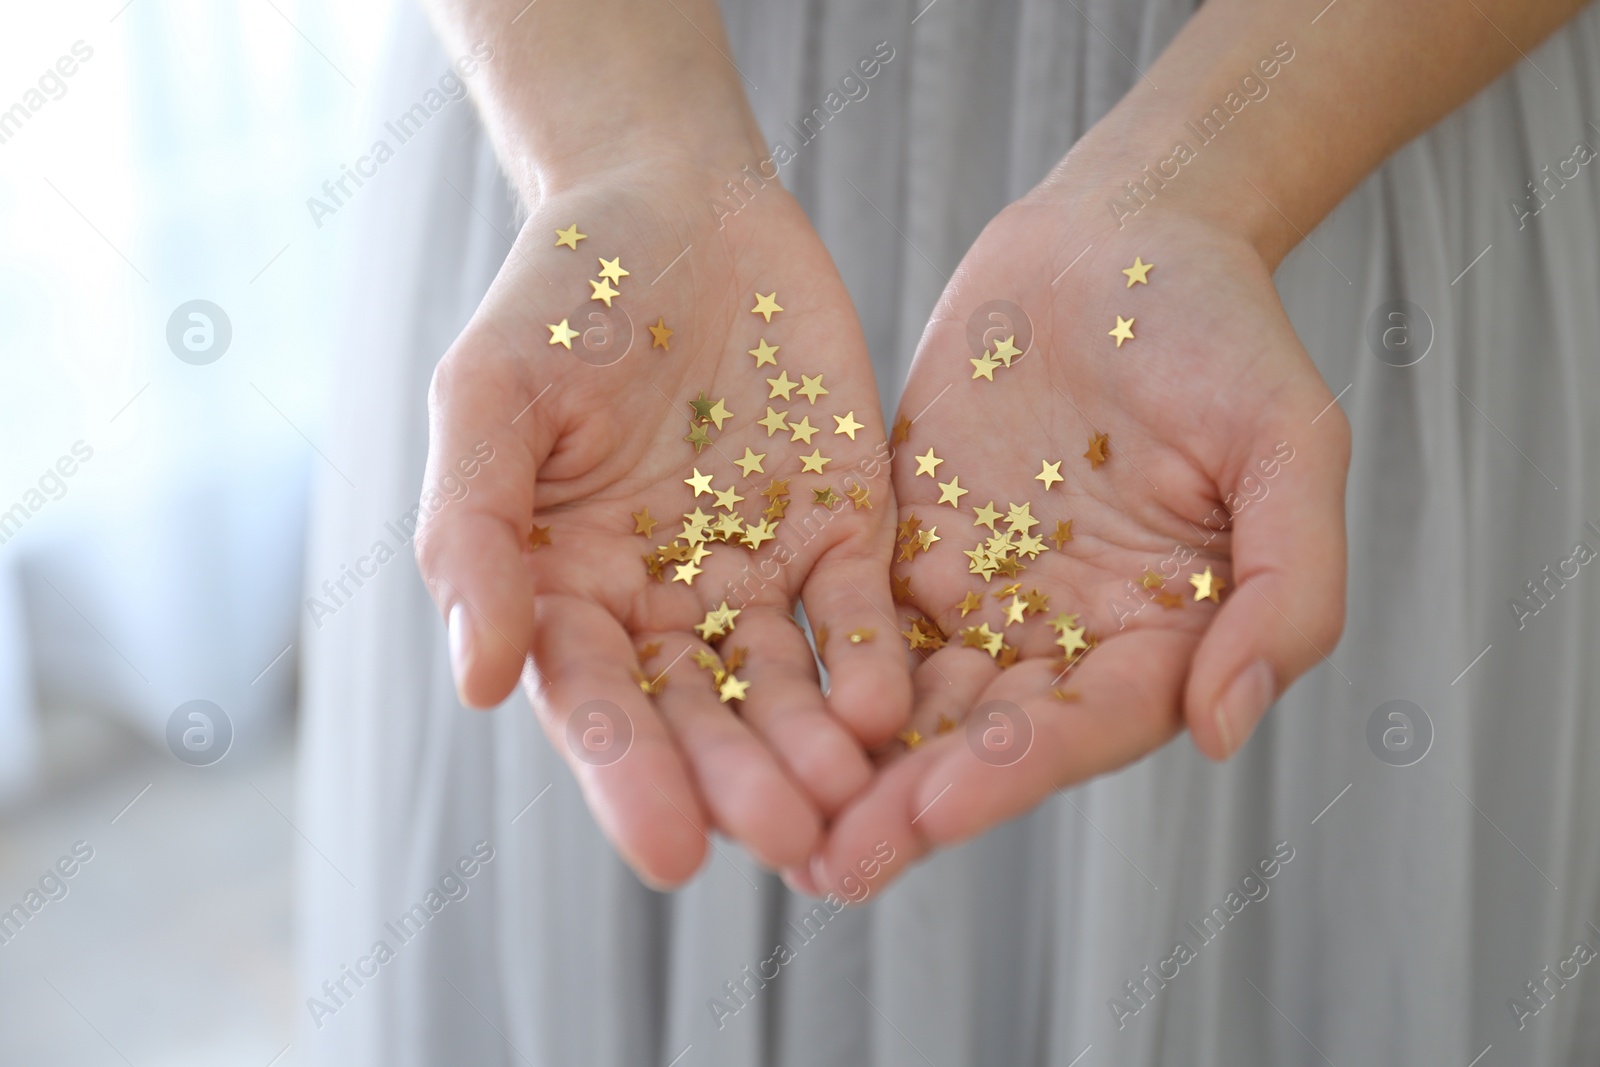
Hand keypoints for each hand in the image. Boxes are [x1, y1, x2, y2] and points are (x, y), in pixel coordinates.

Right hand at [414, 162, 909, 885]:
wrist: (673, 202)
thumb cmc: (556, 297)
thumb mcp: (490, 399)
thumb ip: (475, 534)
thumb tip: (475, 681)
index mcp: (567, 594)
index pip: (598, 706)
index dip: (629, 777)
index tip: (669, 852)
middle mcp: (663, 606)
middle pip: (702, 717)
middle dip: (742, 780)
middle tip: (788, 840)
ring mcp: (757, 573)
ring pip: (788, 683)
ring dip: (818, 745)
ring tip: (853, 797)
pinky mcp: (841, 530)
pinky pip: (860, 608)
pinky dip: (874, 655)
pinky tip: (893, 701)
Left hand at [804, 193, 1349, 894]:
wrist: (1119, 237)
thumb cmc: (1222, 328)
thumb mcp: (1287, 443)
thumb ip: (1285, 586)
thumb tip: (1222, 728)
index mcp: (1163, 636)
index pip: (1087, 724)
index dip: (1013, 771)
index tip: (933, 811)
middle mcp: (1065, 638)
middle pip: (983, 738)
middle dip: (907, 803)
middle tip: (829, 867)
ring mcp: (982, 596)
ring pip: (907, 699)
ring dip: (844, 763)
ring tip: (771, 826)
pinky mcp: (906, 548)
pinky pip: (853, 619)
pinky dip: (807, 671)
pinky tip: (743, 712)